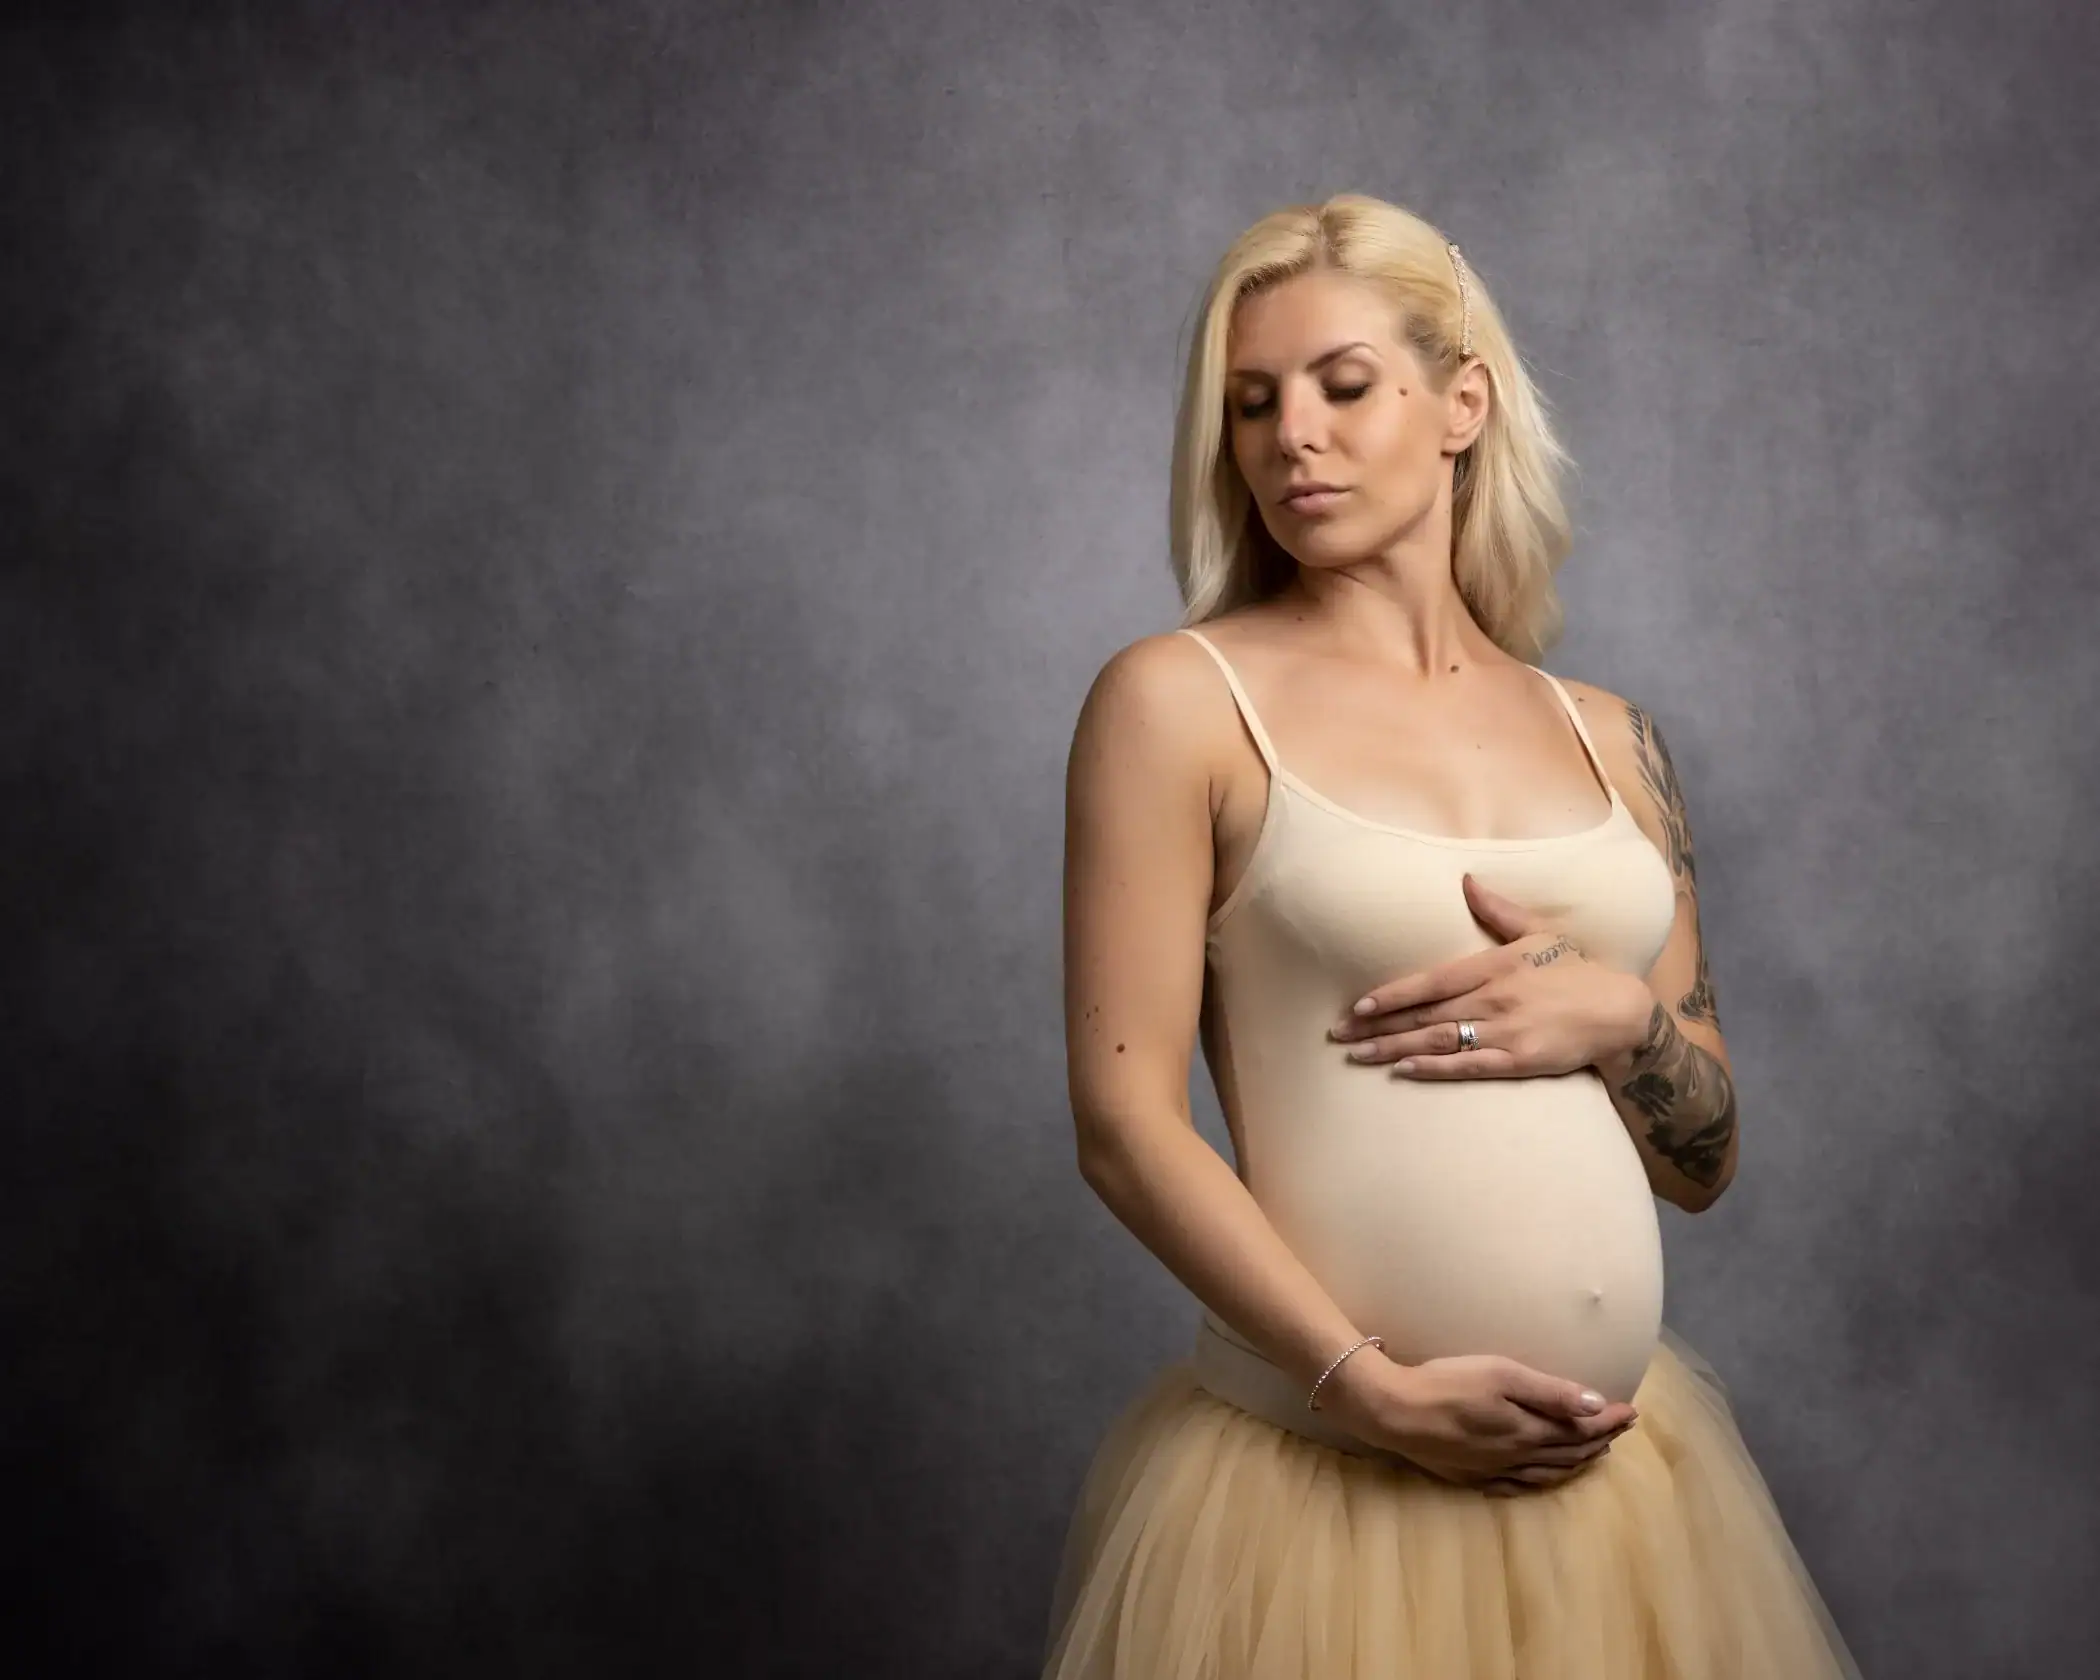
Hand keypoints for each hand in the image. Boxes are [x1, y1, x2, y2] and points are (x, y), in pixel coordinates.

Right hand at [1320, 1345, 1639, 1495]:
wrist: (1394, 1412)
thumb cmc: (1447, 1384)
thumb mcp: (1502, 1375)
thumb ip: (1550, 1393)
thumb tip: (1597, 1406)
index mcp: (1529, 1432)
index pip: (1580, 1429)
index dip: (1609, 1421)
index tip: (1631, 1411)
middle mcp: (1518, 1457)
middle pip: (1568, 1452)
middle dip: (1599, 1439)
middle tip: (1620, 1428)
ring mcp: (1494, 1470)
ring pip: (1548, 1471)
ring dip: (1575, 1461)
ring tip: (1593, 1453)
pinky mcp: (1471, 1476)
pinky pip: (1519, 1485)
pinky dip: (1540, 1481)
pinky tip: (1540, 1477)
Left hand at [1328, 874, 1648, 1079]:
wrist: (1618, 1011)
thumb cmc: (1575, 970)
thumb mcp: (1538, 932)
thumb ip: (1498, 910)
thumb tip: (1467, 880)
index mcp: (1492, 966)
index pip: (1429, 981)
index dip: (1390, 995)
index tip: (1356, 1006)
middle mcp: (1492, 998)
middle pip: (1424, 1015)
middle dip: (1377, 1027)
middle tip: (1337, 1037)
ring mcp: (1504, 1031)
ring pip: (1438, 1041)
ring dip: (1394, 1049)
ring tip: (1359, 1056)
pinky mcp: (1518, 1060)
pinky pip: (1468, 1065)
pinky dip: (1434, 1068)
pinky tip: (1404, 1071)